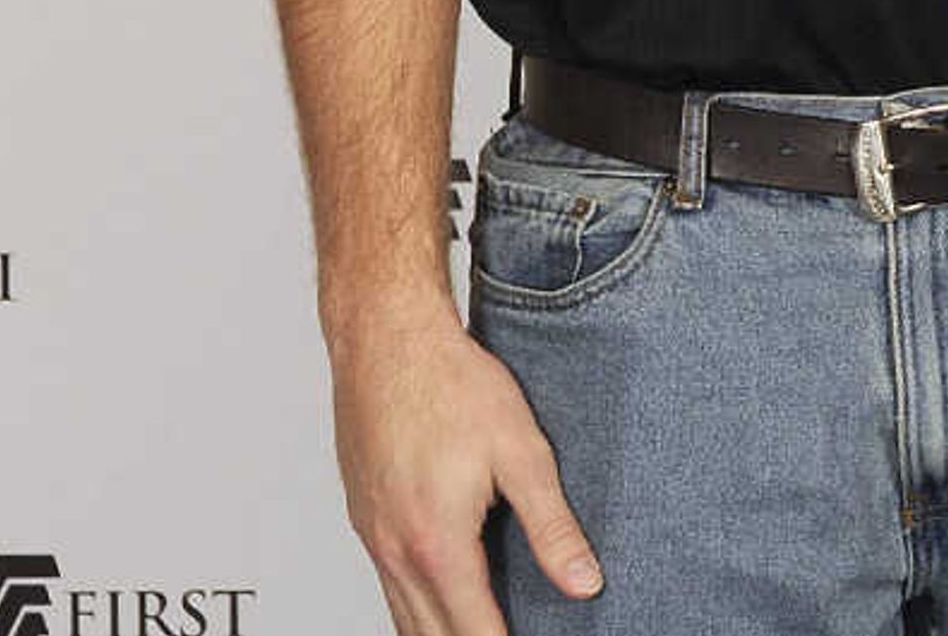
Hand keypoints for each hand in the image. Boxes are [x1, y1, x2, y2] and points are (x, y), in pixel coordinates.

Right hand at [331, 303, 602, 632]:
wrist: (386, 340)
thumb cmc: (452, 385)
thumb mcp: (522, 452)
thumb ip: (552, 526)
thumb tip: (584, 583)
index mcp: (438, 543)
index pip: (475, 631)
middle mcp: (397, 551)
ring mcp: (373, 538)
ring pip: (403, 616)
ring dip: (438, 635)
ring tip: (478, 633)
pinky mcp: (363, 520)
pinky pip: (388, 585)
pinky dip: (414, 607)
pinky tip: (439, 602)